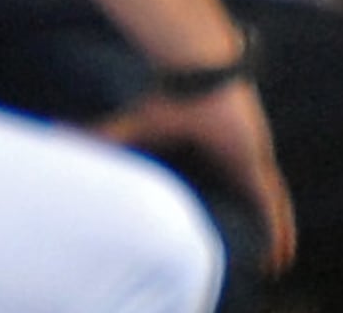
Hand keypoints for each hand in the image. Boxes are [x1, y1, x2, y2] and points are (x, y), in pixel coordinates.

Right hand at [98, 78, 295, 272]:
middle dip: (251, 230)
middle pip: (245, 205)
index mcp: (209, 156)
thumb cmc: (172, 96)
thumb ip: (106, 134)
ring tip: (273, 266)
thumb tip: (59, 131)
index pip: (218, 190)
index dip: (219, 213)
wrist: (202, 77)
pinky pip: (274, 206)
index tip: (211, 239)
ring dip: (272, 237)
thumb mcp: (136, 126)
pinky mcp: (259, 167)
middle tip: (251, 260)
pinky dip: (280, 230)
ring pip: (265, 211)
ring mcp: (249, 165)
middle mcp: (232, 164)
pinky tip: (283, 254)